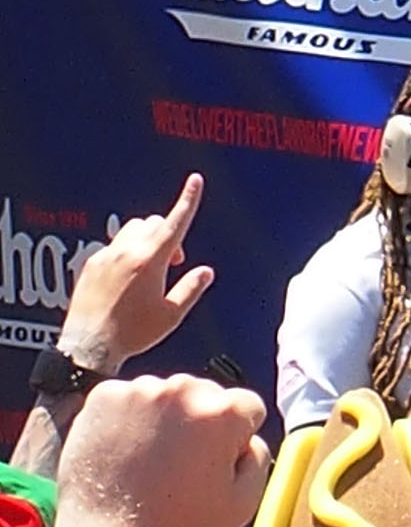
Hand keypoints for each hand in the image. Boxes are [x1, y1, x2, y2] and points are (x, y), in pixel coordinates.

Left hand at [51, 375, 271, 526]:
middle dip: (199, 422)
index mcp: (225, 413)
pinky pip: (130, 398)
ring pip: (167, 395)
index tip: (214, 461)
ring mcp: (140, 391)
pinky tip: (126, 451)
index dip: (235, 438)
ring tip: (148, 461)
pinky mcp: (104, 397)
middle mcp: (184, 391)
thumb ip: (260, 456)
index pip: (247, 406)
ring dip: (164, 418)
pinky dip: (129, 419)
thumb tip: (249, 437)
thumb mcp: (244, 503)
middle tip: (179, 463)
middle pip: (206, 395)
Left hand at [59, 174, 213, 373]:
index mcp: (150, 261)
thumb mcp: (171, 315)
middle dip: (168, 233)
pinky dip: (126, 251)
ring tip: (150, 267)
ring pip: (132, 230)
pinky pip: (113, 246)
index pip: (175, 221)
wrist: (88, 347)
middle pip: (153, 222)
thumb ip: (191, 288)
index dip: (188, 199)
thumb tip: (205, 271)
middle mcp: (126, 252)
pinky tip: (126, 278)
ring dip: (147, 238)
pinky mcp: (89, 266)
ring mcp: (105, 257)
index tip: (195, 180)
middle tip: (174, 262)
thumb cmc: (132, 334)